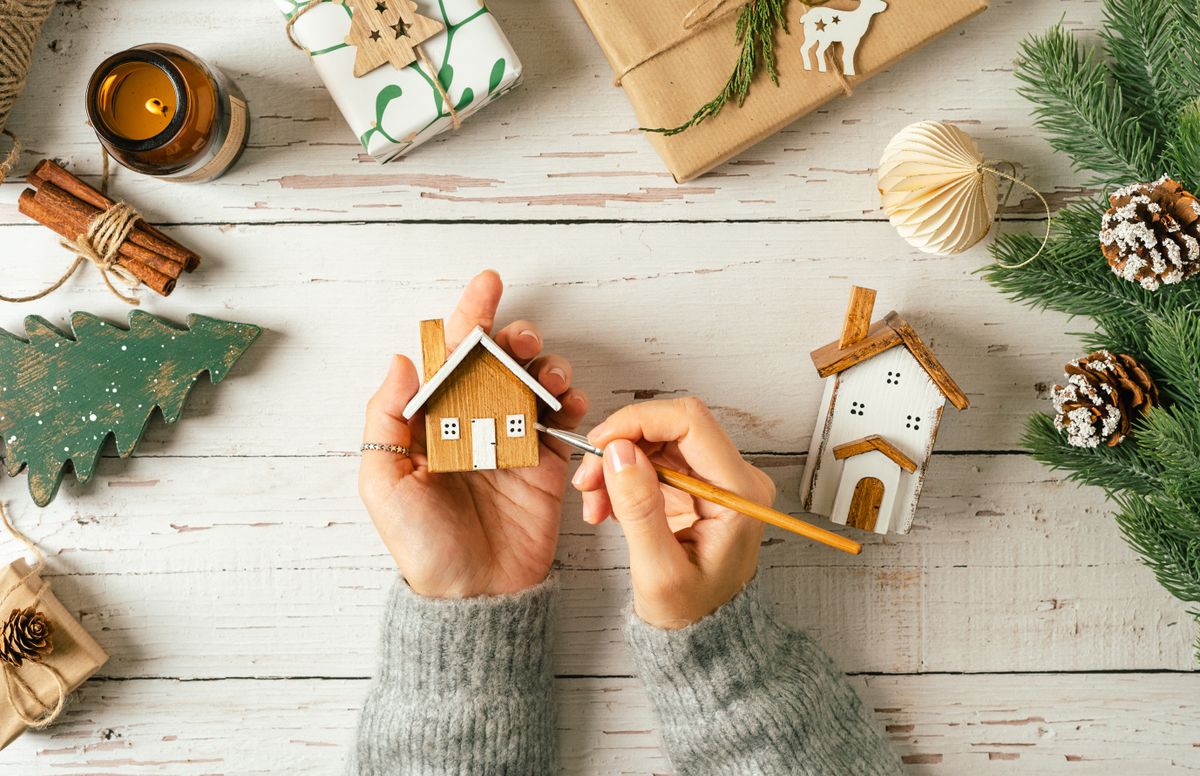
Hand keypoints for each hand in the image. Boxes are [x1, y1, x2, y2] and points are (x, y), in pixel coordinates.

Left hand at [359, 271, 588, 598]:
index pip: (451, 359)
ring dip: (546, 365)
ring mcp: (514, 442)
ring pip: (535, 383)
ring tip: (547, 373)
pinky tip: (570, 402)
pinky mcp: (546, 464)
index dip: (469, 318)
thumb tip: (403, 360)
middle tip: (521, 340)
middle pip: (499, 363)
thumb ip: (387, 419)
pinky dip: (573, 403)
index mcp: (435, 422)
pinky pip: (565, 420)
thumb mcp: (384, 482)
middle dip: (514, 338)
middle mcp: (475, 424)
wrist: (472, 595)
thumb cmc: (422, 544)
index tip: (486, 284)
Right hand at [571, 397, 775, 628]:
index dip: (639, 421)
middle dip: (621, 445)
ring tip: (594, 502)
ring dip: (617, 463)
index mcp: (739, 493)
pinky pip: (655, 462)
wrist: (706, 636)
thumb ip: (639, 508)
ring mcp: (716, 480)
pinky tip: (608, 506)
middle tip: (587, 479)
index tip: (600, 442)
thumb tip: (619, 451)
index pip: (691, 423)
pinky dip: (624, 477)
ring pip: (657, 442)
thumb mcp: (658, 571)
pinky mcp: (697, 486)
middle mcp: (734, 478)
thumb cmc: (691, 613)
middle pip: (670, 428)